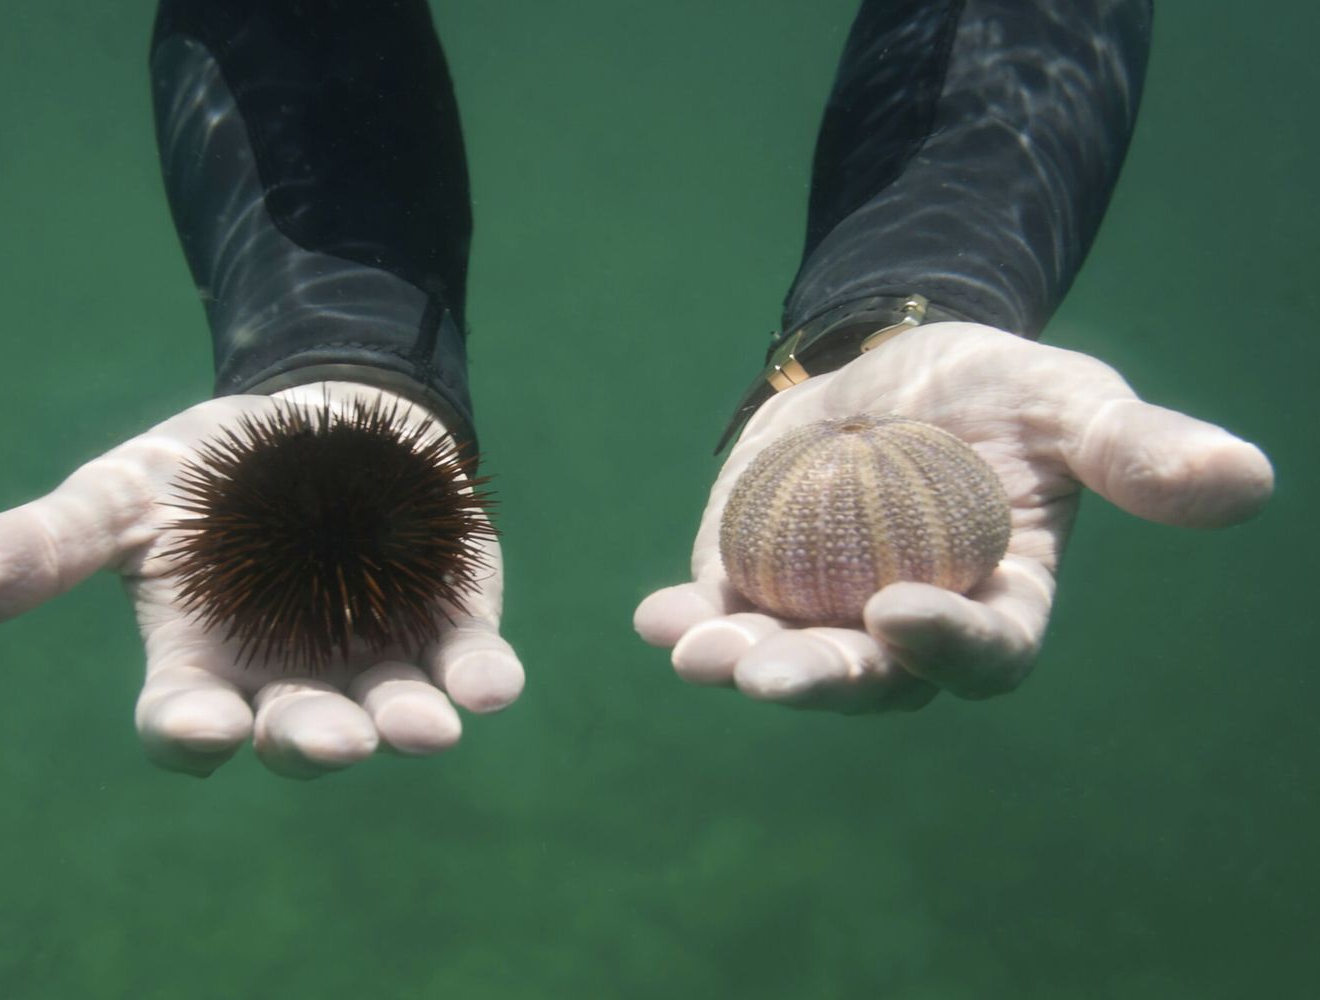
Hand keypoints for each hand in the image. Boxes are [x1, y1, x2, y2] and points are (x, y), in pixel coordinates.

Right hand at [0, 382, 522, 776]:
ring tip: (424, 728)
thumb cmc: (210, 472)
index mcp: (203, 665)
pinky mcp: (452, 626)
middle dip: (312, 740)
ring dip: (406, 724)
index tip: (202, 728)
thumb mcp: (122, 494)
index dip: (193, 733)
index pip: (189, 724)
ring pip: (391, 714)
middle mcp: (292, 682)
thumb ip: (41, 545)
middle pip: (298, 734)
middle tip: (330, 739)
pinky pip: (469, 667)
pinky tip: (490, 686)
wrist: (320, 418)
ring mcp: (376, 659)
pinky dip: (480, 679)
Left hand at [634, 323, 1272, 712]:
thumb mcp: (1067, 402)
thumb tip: (1246, 480)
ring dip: (739, 660)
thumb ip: (1136, 449)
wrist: (900, 362)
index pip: (982, 650)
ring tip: (695, 648)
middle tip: (761, 673)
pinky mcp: (756, 582)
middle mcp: (907, 630)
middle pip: (870, 677)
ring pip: (786, 657)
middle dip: (818, 680)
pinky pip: (722, 612)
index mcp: (995, 603)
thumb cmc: (999, 389)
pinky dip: (688, 619)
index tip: (900, 611)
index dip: (947, 644)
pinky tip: (654, 616)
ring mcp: (824, 612)